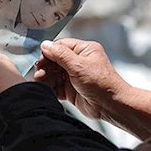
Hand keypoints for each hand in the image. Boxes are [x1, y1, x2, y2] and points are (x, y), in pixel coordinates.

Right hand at [34, 39, 150, 139]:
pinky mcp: (71, 90)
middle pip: (55, 60)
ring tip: (40, 81)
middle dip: (46, 67)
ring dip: (46, 78)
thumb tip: (45, 45)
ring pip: (54, 74)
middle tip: (39, 73)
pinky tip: (47, 89)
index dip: (49, 53)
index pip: (60, 46)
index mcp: (84, 50)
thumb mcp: (79, 65)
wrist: (111, 105)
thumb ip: (60, 55)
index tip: (41, 60)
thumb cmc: (102, 83)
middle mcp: (79, 62)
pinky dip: (50, 88)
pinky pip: (56, 86)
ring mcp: (74, 76)